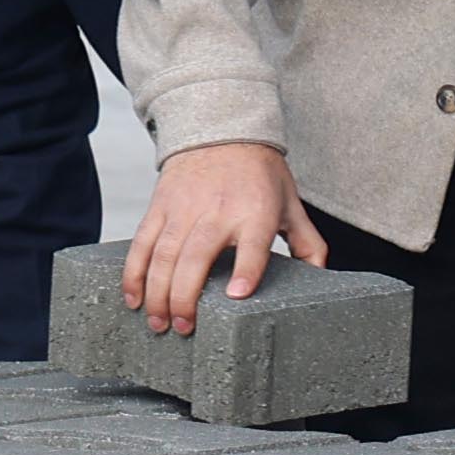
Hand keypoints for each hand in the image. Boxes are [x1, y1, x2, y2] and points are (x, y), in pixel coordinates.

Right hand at [124, 142, 328, 332]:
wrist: (221, 127)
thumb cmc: (259, 171)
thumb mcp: (290, 203)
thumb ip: (308, 244)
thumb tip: (320, 278)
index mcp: (255, 212)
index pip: (252, 243)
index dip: (245, 270)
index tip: (237, 295)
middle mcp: (217, 210)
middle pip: (196, 257)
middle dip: (185, 297)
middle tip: (185, 327)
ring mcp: (184, 209)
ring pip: (164, 255)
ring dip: (157, 293)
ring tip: (158, 322)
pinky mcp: (160, 206)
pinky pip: (142, 243)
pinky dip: (134, 273)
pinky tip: (134, 297)